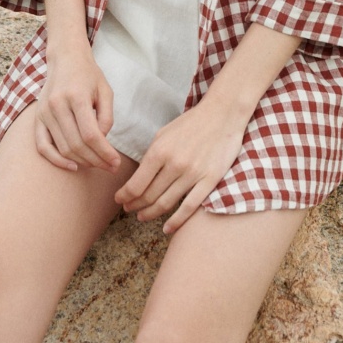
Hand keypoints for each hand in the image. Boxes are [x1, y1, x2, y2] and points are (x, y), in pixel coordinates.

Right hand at [34, 50, 121, 173]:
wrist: (65, 58)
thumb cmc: (89, 75)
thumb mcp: (105, 91)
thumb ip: (106, 117)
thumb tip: (103, 141)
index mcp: (77, 96)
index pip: (91, 134)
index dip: (104, 152)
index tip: (116, 163)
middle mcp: (57, 105)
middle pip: (77, 144)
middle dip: (96, 160)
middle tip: (110, 167)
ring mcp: (45, 112)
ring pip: (63, 148)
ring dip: (81, 161)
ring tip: (97, 164)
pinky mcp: (37, 118)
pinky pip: (42, 146)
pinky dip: (56, 160)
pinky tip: (72, 166)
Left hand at [115, 99, 247, 233]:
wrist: (222, 114)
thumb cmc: (192, 123)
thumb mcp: (164, 133)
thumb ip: (152, 155)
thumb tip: (139, 177)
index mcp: (160, 150)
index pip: (136, 184)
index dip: (125, 196)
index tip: (120, 199)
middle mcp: (174, 165)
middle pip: (149, 196)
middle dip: (135, 205)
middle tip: (129, 209)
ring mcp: (193, 174)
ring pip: (166, 203)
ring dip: (150, 213)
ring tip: (142, 216)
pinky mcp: (209, 181)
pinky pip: (189, 207)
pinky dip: (176, 221)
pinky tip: (167, 228)